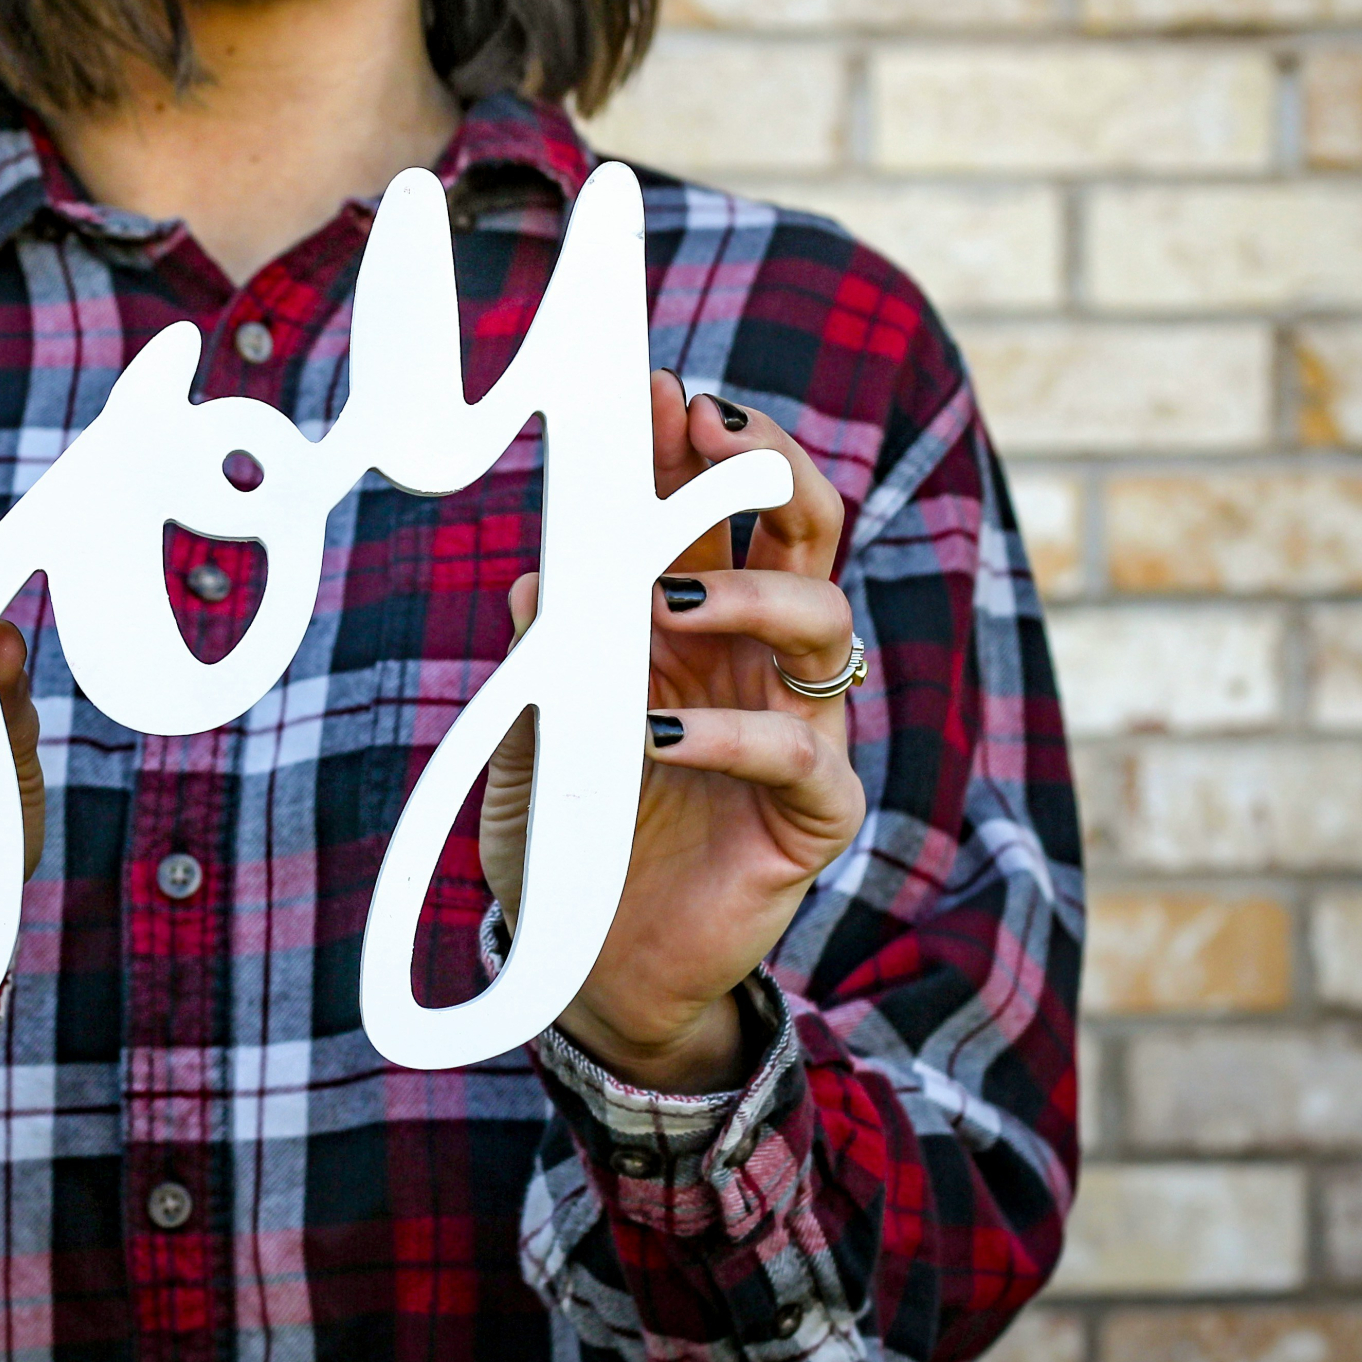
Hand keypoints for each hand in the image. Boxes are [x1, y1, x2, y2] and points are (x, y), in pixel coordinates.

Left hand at [480, 371, 865, 1092]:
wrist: (594, 972)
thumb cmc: (570, 841)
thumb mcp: (535, 739)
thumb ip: (544, 662)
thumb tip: (537, 576)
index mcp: (697, 625)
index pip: (714, 512)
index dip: (694, 448)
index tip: (657, 388)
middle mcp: (757, 663)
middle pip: (803, 532)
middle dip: (765, 467)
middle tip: (710, 429)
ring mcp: (797, 732)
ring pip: (826, 621)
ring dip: (751, 593)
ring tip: (668, 601)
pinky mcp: (812, 817)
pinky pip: (802, 755)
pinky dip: (733, 735)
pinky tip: (661, 734)